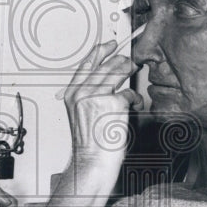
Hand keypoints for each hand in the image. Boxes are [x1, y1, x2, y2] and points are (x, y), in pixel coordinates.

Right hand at [61, 40, 140, 171]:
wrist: (92, 162)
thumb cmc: (89, 143)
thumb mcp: (80, 114)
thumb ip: (87, 94)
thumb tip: (106, 78)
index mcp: (72, 93)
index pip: (87, 63)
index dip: (101, 50)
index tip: (110, 44)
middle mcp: (82, 92)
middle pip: (106, 65)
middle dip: (121, 61)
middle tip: (130, 63)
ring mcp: (97, 96)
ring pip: (118, 73)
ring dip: (130, 72)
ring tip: (134, 74)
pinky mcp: (113, 103)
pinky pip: (129, 93)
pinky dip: (135, 99)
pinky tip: (133, 107)